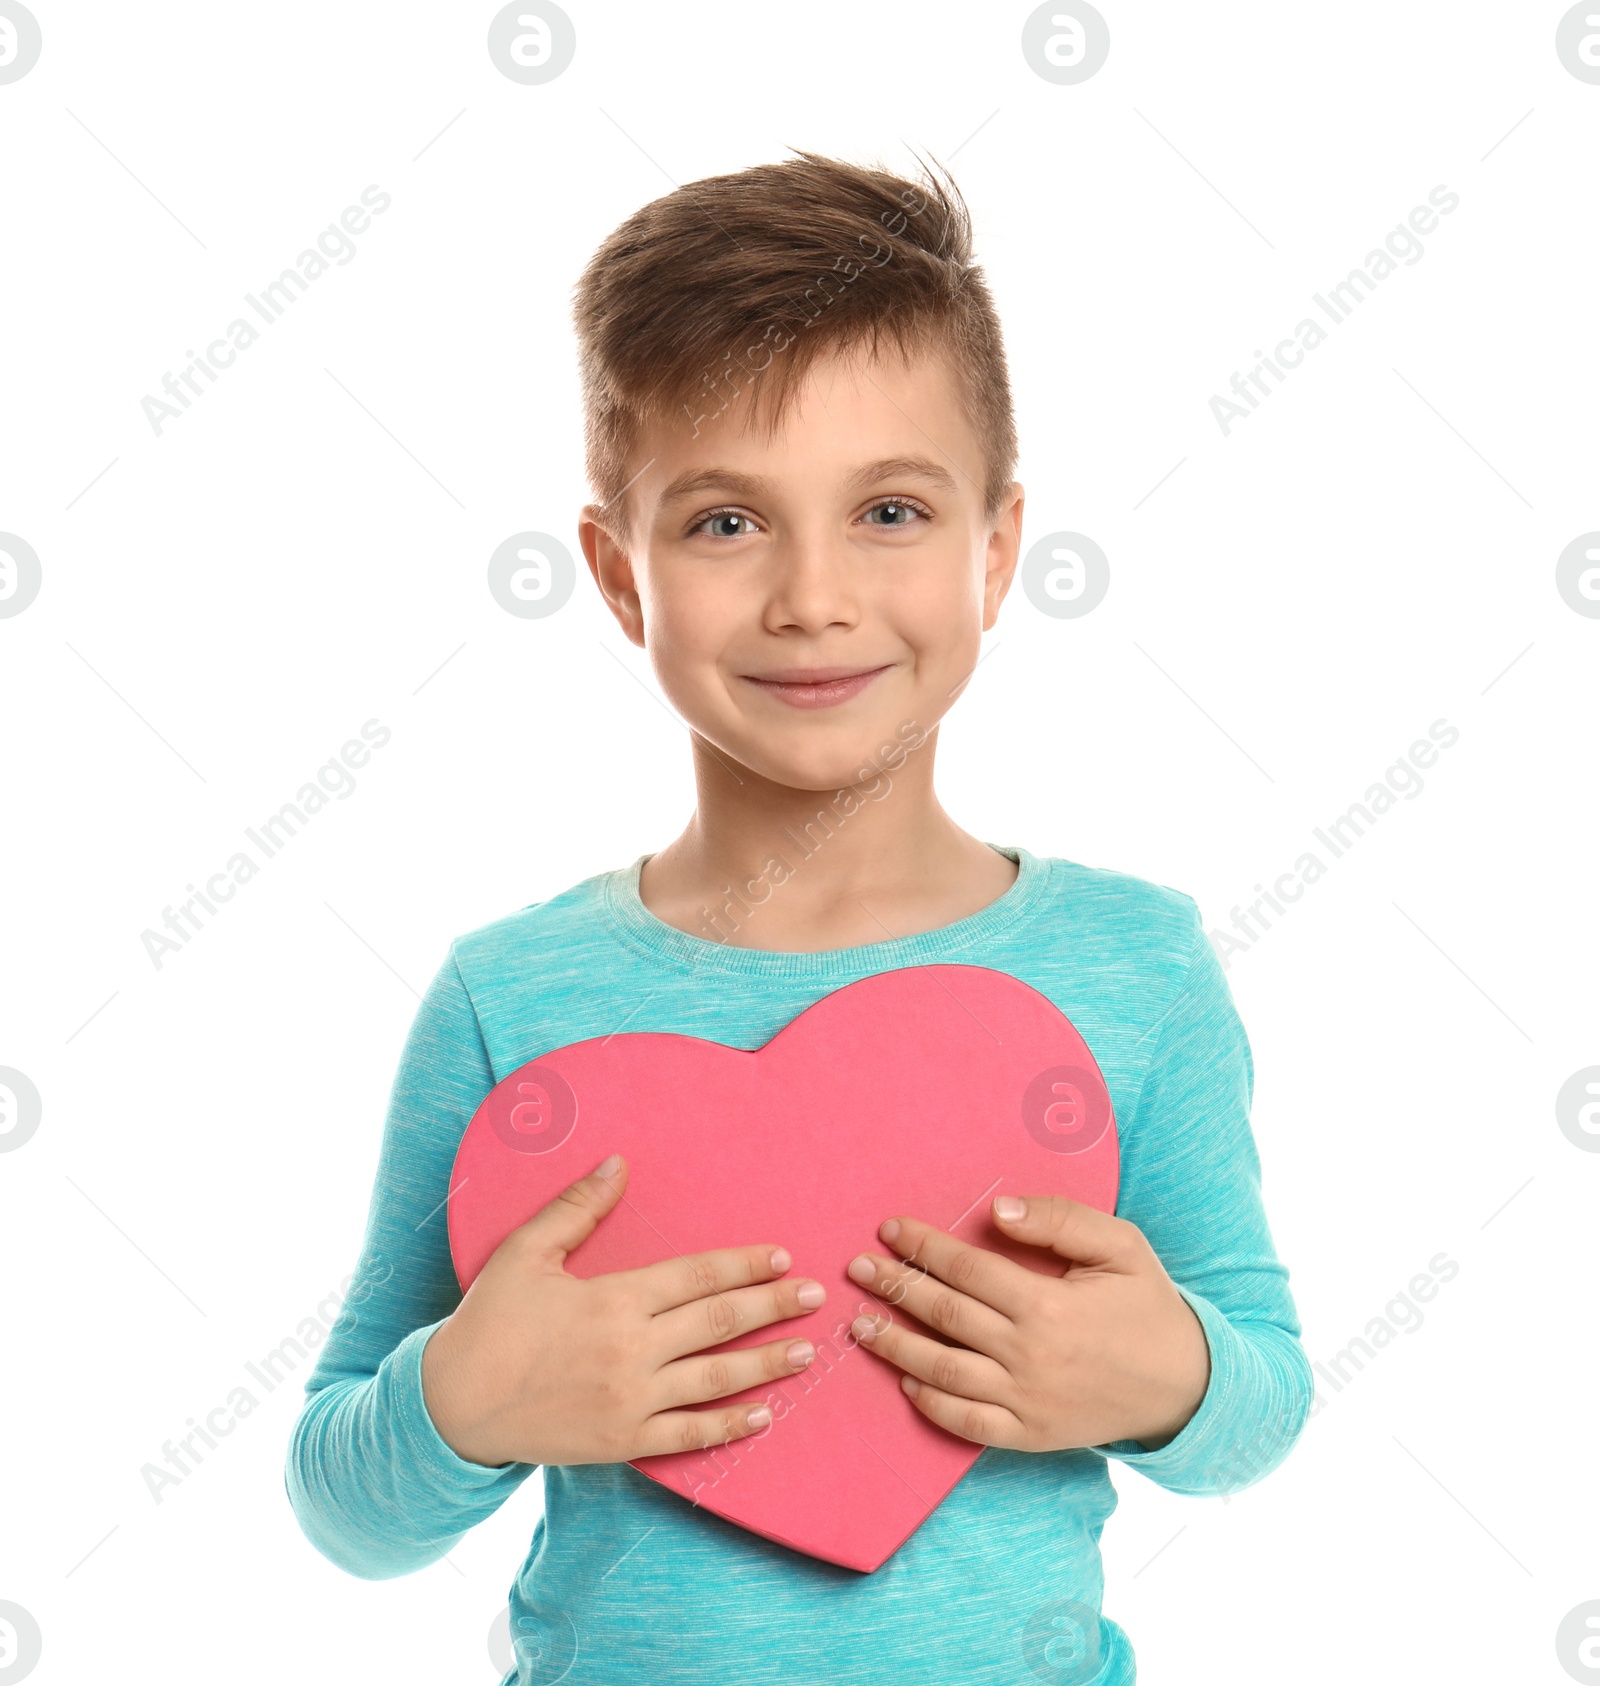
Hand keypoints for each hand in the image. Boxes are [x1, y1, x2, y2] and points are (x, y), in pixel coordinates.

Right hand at [421, 1155, 826, 1467]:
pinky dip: (730, 1426)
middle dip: (773, 1306)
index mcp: (614, 1299)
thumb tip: (618, 1163)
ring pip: (716, 1379)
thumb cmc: (488, 1321)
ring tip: (806, 1351)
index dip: (744, 1264)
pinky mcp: (622, 1442)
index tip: (781, 1255)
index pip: (697, 1276)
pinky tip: (763, 1414)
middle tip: (816, 1296)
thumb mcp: (526, 1252)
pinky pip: (689, 1435)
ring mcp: (631, 1400)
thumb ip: (577, 1207)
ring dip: (767, 1363)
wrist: (453, 1405)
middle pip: (719, 1323)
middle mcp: (631, 1350)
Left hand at [844, 1195, 1209, 1452]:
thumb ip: (1058, 1220)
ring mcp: (1026, 1402)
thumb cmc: (1147, 1304)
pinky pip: (967, 1425)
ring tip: (861, 1325)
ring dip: (895, 1347)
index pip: (966, 1268)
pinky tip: (906, 1383)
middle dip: (893, 1288)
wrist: (1186, 1385)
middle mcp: (1029, 1356)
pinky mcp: (1030, 1436)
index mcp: (1048, 1305)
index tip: (889, 1229)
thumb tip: (996, 1210)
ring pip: (942, 1372)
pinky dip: (930, 1405)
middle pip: (943, 1315)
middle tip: (857, 1269)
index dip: (922, 1247)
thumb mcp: (1119, 1245)